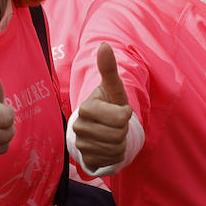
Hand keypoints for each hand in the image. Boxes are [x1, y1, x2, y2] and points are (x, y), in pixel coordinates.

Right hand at [73, 43, 132, 170]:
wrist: (101, 129)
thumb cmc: (110, 105)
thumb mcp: (113, 88)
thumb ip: (108, 68)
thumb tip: (104, 45)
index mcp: (86, 108)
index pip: (120, 118)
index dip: (125, 114)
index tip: (120, 110)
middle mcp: (79, 127)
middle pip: (118, 134)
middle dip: (123, 129)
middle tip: (116, 124)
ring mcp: (81, 145)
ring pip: (116, 148)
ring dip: (121, 142)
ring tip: (113, 134)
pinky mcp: (86, 159)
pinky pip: (112, 160)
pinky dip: (116, 154)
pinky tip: (109, 146)